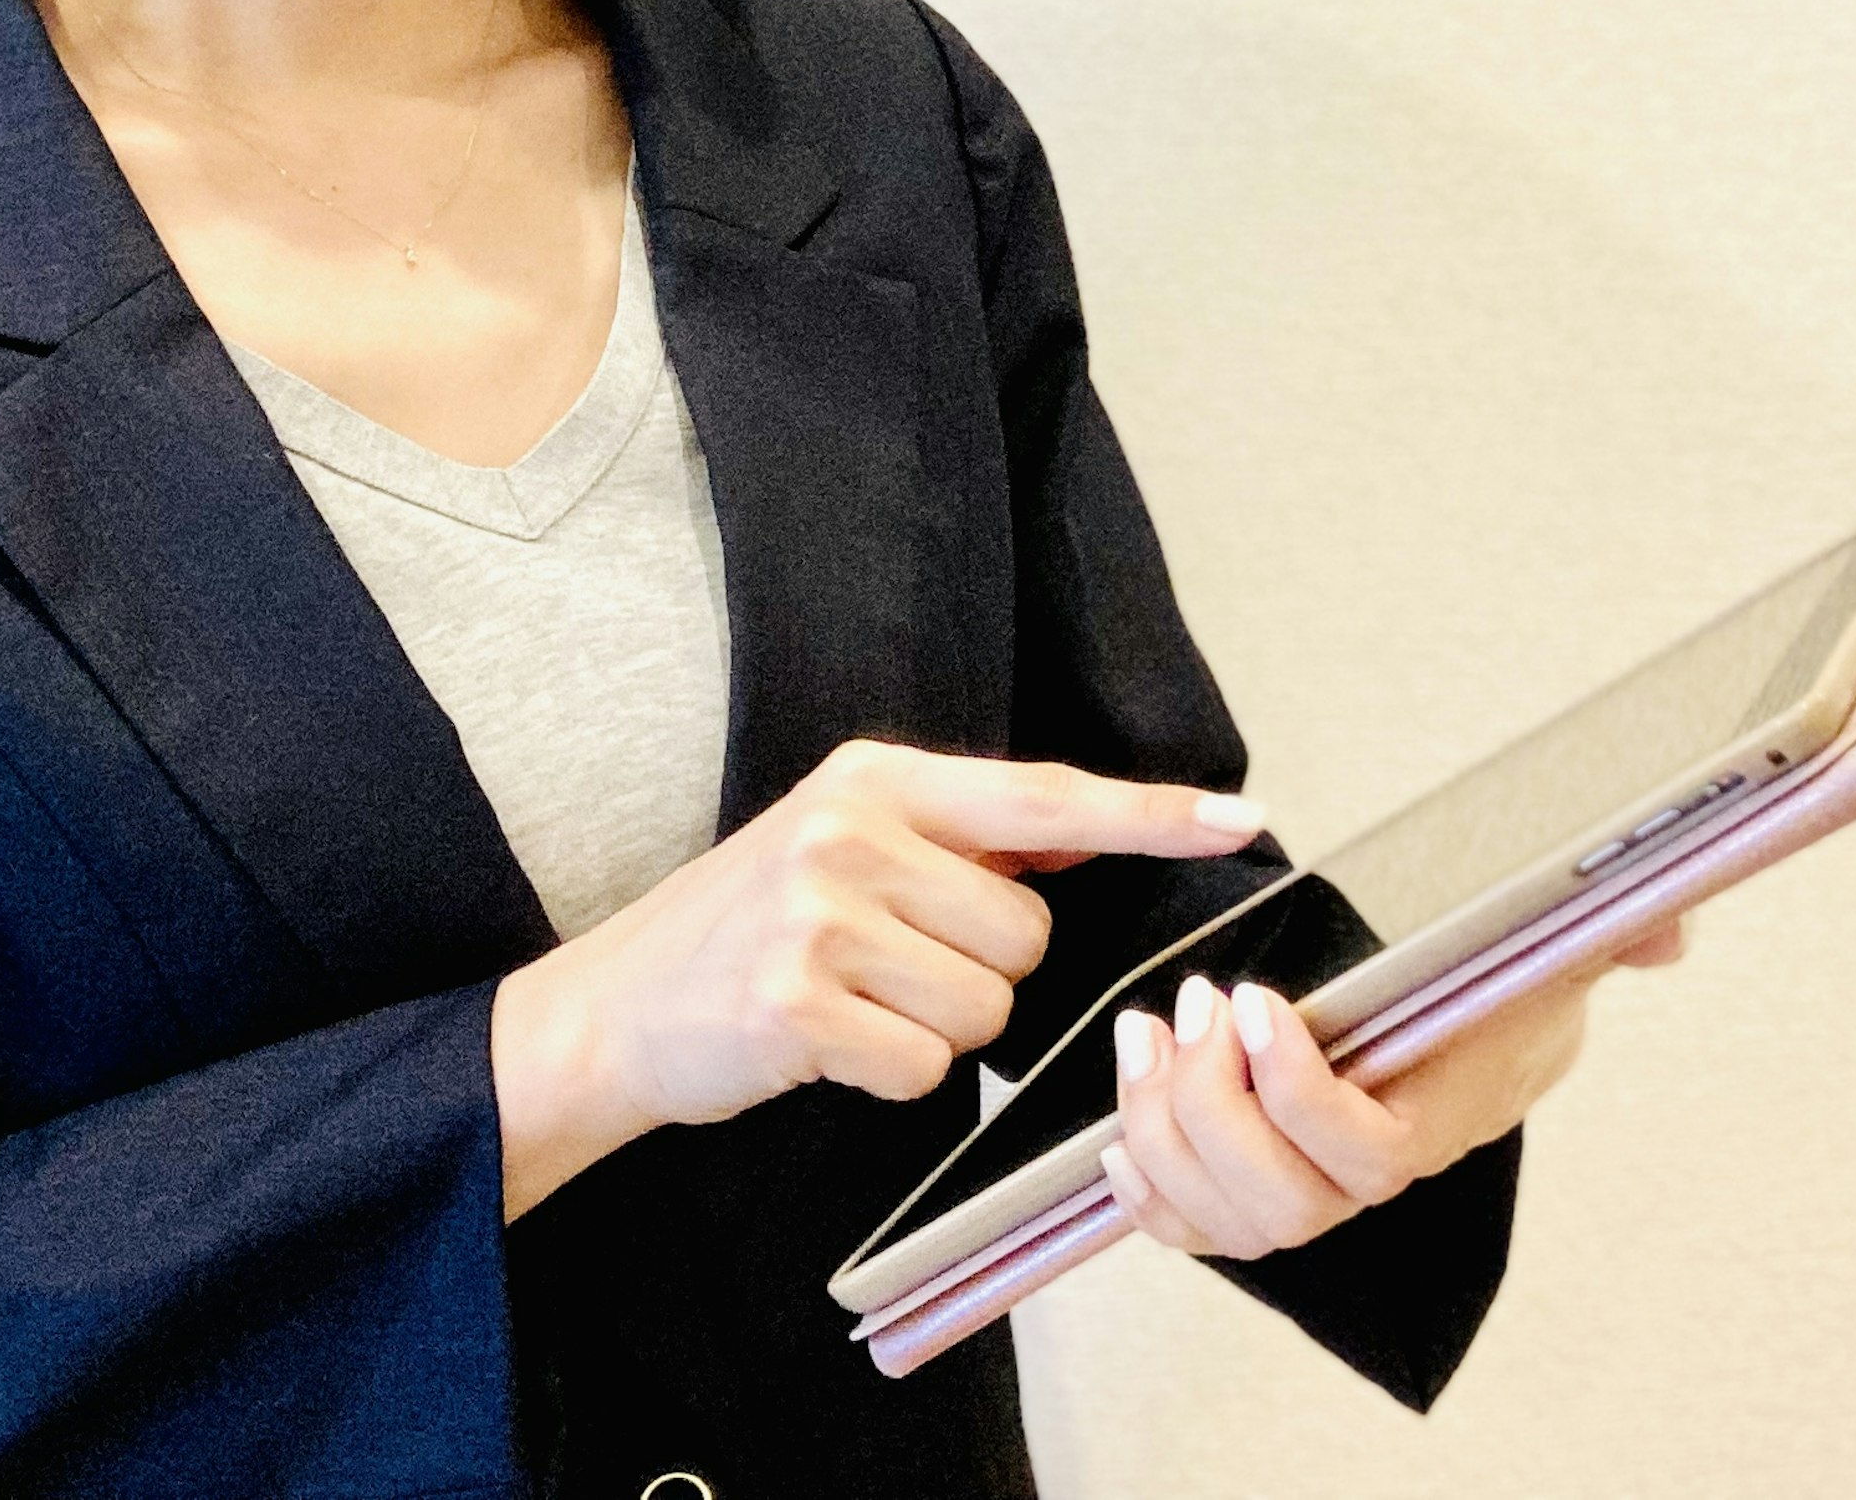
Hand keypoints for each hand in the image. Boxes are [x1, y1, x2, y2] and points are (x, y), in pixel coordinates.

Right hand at [489, 738, 1264, 1218]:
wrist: (614, 1007)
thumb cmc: (750, 928)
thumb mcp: (844, 844)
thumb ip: (956, 841)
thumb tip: (1084, 839)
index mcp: (878, 779)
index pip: (1045, 796)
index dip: (1151, 813)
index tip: (1240, 822)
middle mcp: (852, 831)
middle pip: (1026, 935)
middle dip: (983, 973)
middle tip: (891, 967)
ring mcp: (819, 917)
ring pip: (987, 1007)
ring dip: (938, 1029)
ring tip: (856, 1003)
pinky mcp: (797, 1007)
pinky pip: (926, 1069)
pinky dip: (892, 1076)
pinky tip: (830, 1047)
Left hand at [1097, 914, 1693, 1262]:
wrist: (1485, 1013)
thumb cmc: (1505, 976)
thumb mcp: (1558, 939)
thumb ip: (1610, 931)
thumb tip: (1665, 935)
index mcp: (1440, 1117)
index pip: (1370, 1155)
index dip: (1302, 1096)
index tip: (1256, 1001)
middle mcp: (1376, 1172)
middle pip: (1283, 1204)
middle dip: (1214, 1109)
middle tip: (1191, 1005)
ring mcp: (1316, 1188)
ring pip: (1229, 1221)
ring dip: (1166, 1133)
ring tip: (1146, 1033)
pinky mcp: (1260, 1184)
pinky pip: (1196, 1231)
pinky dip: (1148, 1195)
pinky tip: (1119, 1126)